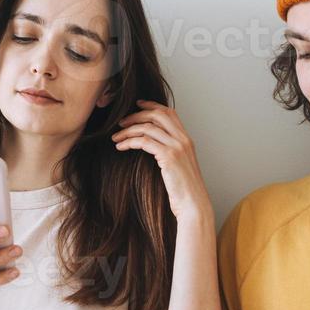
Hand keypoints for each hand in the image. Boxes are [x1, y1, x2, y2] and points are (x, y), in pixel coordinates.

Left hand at [112, 100, 213, 225]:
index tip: (137, 105)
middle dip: (136, 115)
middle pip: (157, 115)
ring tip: (116, 137)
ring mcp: (177, 147)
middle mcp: (183, 139)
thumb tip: (153, 147)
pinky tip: (121, 147)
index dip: (152, 105)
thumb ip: (170, 153)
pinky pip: (144, 141)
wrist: (193, 204)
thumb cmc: (184, 191)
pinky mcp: (169, 156)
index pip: (169, 113)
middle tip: (121, 122)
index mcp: (187, 139)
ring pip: (148, 127)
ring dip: (128, 130)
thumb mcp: (179, 167)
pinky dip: (130, 141)